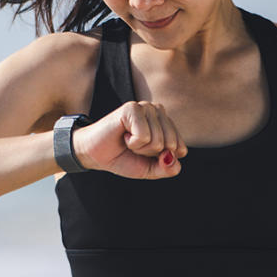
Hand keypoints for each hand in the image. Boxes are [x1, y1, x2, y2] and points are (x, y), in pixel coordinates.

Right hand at [72, 101, 187, 178]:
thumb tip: (173, 157)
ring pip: (157, 140)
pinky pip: (144, 136)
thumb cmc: (123, 158)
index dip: (161, 159)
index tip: (145, 154)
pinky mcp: (132, 108)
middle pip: (170, 144)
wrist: (94, 155)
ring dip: (139, 148)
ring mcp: (145, 107)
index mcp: (166, 123)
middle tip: (134, 147)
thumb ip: (168, 168)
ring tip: (127, 140)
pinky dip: (132, 143)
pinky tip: (123, 135)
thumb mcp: (150, 169)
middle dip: (150, 153)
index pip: (181, 148)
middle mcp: (158, 111)